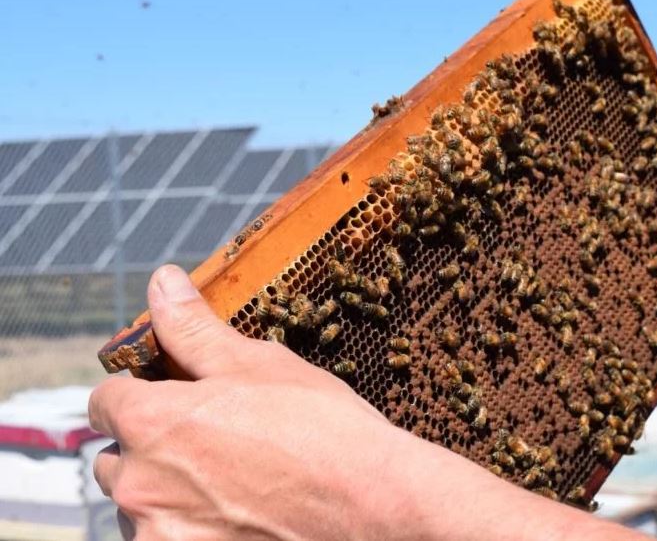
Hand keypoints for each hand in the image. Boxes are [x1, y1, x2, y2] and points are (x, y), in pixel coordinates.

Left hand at [89, 265, 646, 539]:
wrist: (402, 524)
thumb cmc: (354, 443)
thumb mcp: (284, 367)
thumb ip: (210, 323)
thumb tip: (167, 275)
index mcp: (171, 428)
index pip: (120, 390)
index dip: (157, 375)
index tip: (194, 371)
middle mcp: (161, 492)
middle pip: (130, 454)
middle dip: (172, 435)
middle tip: (247, 427)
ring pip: (158, 506)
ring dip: (197, 484)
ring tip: (276, 468)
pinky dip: (222, 523)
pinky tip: (282, 505)